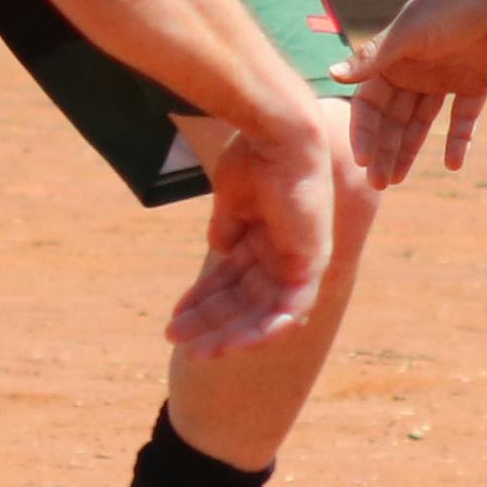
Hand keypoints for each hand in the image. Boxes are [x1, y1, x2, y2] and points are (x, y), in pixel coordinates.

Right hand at [166, 99, 345, 355]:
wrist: (277, 134)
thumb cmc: (254, 155)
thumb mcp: (232, 199)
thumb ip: (228, 226)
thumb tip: (220, 249)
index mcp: (264, 236)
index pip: (229, 280)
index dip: (201, 302)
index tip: (174, 319)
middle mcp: (282, 251)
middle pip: (242, 301)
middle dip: (209, 323)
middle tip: (175, 340)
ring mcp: (298, 259)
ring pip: (264, 313)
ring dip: (231, 335)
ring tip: (196, 352)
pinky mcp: (311, 263)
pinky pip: (291, 310)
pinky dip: (266, 330)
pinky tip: (235, 346)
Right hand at [344, 0, 486, 186]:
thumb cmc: (450, 6)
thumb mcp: (408, 35)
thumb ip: (373, 58)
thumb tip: (332, 74)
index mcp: (393, 60)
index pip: (369, 104)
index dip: (365, 132)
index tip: (364, 160)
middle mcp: (414, 71)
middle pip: (392, 119)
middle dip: (383, 150)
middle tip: (378, 185)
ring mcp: (445, 78)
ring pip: (421, 122)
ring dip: (409, 149)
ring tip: (398, 179)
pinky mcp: (477, 82)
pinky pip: (463, 117)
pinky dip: (458, 140)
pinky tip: (453, 164)